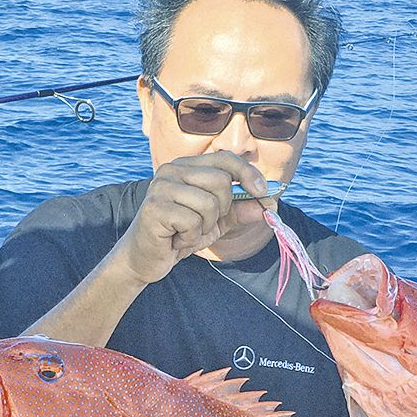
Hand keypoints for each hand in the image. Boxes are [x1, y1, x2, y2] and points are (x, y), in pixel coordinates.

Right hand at [113, 153, 270, 283]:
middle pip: (221, 182)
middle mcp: (172, 170)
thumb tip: (270, 205)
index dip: (248, 174)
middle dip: (222, 210)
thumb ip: (240, 210)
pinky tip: (176, 240)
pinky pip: (192, 222)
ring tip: (187, 233)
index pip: (226, 159)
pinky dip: (191, 238)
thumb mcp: (217, 222)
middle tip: (203, 224)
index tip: (263, 193)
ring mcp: (161, 187)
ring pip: (209, 204)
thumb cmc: (180, 234)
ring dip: (205, 227)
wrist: (146, 258)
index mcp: (187, 166)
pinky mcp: (154, 207)